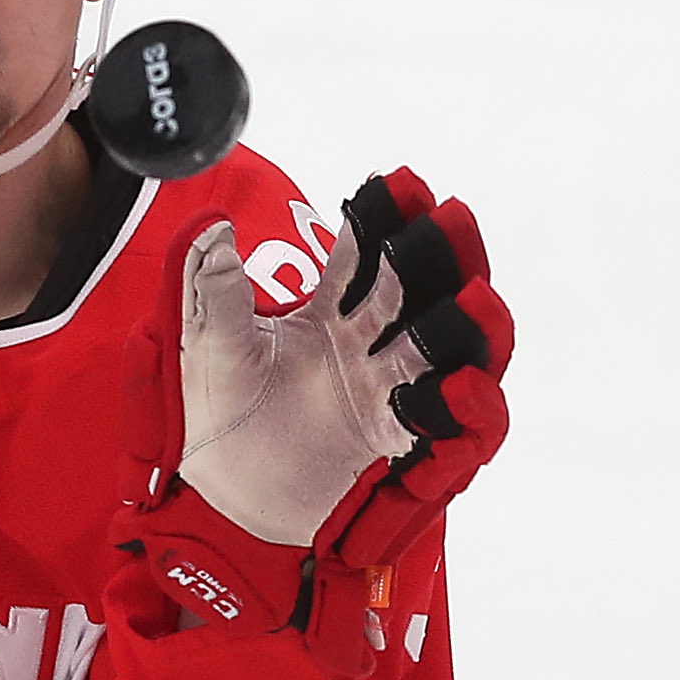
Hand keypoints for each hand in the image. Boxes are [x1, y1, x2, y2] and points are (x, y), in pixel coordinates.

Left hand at [124, 170, 513, 669]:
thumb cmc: (217, 415)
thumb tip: (211, 227)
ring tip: (473, 300)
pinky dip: (458, 408)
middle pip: (420, 294)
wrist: (217, 495)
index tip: (397, 184)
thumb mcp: (207, 347)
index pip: (365, 258)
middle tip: (450, 219)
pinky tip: (452, 384)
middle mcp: (369, 348)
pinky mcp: (396, 447)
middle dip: (439, 258)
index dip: (384, 221)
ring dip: (468, 329)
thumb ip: (214, 290)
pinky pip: (447, 428)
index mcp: (329, 316)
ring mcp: (388, 395)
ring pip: (449, 354)